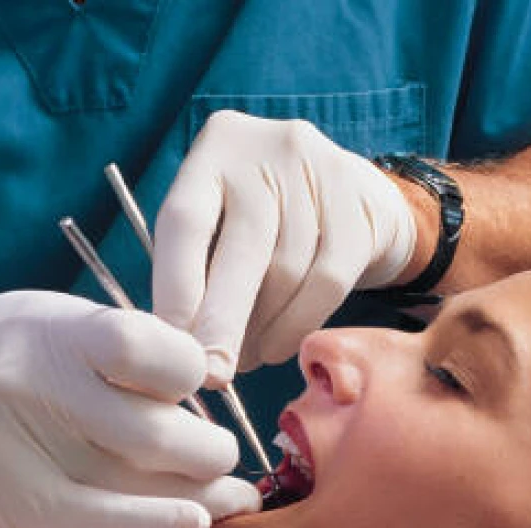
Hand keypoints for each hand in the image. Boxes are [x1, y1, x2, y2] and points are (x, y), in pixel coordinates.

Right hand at [0, 291, 259, 527]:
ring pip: (140, 479)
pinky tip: (198, 522)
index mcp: (57, 329)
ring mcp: (31, 447)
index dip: (191, 373)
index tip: (200, 388)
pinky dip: (158, 523)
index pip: (152, 349)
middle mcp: (44, 384)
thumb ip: (117, 342)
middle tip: (222, 454)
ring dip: (204, 493)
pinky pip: (104, 518)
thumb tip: (205, 377)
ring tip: (235, 495)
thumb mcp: (45, 320)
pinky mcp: (22, 500)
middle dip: (209, 448)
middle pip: (157, 428)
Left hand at [152, 110, 416, 383]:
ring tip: (243, 358)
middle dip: (221, 323)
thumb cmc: (267, 222)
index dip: (176, 289)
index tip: (172, 348)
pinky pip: (325, 283)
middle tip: (210, 375)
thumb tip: (179, 346)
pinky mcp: (358, 209)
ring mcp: (318, 174)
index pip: (185, 221)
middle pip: (240, 250)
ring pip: (284, 274)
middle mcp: (266, 152)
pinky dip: (297, 326)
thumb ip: (197, 267)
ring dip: (259, 331)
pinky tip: (277, 347)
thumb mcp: (223, 223)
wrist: (356, 197)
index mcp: (215, 149)